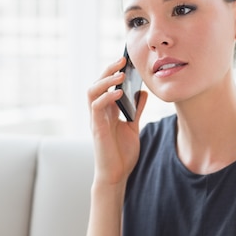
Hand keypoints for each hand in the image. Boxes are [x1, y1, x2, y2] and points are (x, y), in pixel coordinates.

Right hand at [87, 56, 147, 184]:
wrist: (117, 175)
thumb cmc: (122, 153)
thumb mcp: (133, 126)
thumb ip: (136, 110)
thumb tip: (143, 92)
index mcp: (107, 111)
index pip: (106, 85)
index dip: (113, 72)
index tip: (126, 61)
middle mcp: (99, 113)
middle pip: (97, 84)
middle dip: (108, 70)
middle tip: (122, 60)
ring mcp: (96, 120)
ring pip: (92, 92)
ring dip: (105, 81)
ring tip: (120, 74)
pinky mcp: (97, 129)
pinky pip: (97, 108)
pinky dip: (106, 98)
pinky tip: (118, 93)